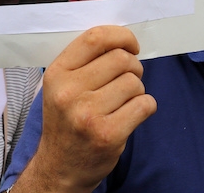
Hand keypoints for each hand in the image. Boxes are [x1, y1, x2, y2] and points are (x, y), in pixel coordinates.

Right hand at [25, 26, 155, 192]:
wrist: (60, 168)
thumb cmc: (67, 121)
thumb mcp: (62, 86)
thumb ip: (85, 61)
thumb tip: (122, 39)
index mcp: (57, 74)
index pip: (95, 38)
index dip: (121, 36)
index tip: (131, 45)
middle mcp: (68, 92)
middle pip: (121, 59)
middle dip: (133, 66)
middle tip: (128, 79)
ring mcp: (88, 115)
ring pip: (134, 82)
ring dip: (137, 90)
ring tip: (124, 101)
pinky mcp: (108, 135)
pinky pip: (144, 105)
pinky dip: (146, 106)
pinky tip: (132, 114)